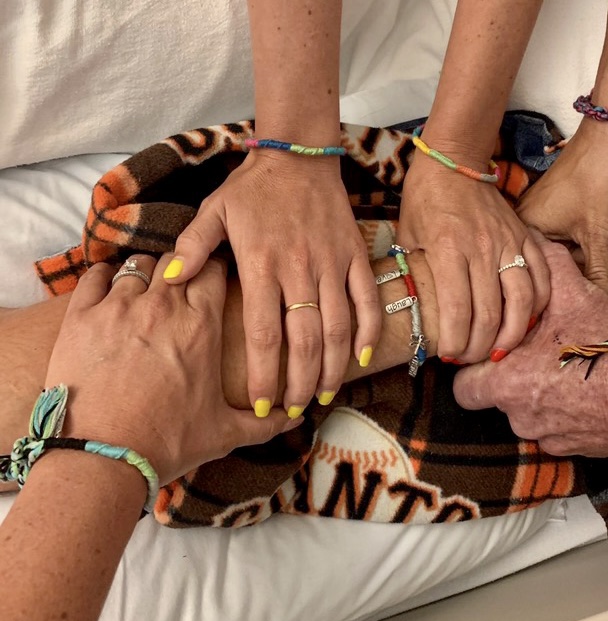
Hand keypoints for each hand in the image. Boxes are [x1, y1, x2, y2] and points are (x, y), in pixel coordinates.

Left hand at [45, 254, 299, 484]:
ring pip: (138, 265)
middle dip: (184, 269)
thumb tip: (297, 419)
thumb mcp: (224, 434)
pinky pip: (94, 276)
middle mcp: (162, 306)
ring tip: (147, 291)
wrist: (102, 460)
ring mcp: (118, 308)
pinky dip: (103, 276)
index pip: (215, 271)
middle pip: (177, 261)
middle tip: (184, 285)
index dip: (217, 271)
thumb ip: (265, 423)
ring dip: (146, 275)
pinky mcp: (81, 317)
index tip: (216, 280)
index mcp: (201, 326)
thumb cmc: (167, 443)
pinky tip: (109, 287)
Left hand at [164, 152, 379, 416]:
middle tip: (296, 410)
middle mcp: (300, 271)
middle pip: (305, 342)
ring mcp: (333, 265)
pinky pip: (368, 301)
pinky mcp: (355, 257)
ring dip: (334, 368)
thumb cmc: (252, 190)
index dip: (264, 376)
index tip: (260, 405)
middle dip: (301, 384)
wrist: (298, 157)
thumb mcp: (214, 210)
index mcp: (262, 266)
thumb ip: (193, 246)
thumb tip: (170, 278)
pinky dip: (369, 332)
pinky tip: (362, 360)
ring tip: (325, 396)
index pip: (264, 335)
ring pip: (339, 329)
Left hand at [399, 149, 549, 362]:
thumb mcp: (407, 236)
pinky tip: (526, 320)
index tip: (447, 356)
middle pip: (489, 313)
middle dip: (479, 347)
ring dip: (512, 333)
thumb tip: (417, 309)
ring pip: (521, 300)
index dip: (455, 342)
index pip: (457, 310)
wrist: (454, 160)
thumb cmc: (424, 198)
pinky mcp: (525, 236)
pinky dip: (537, 304)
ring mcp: (508, 242)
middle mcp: (481, 249)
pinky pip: (541, 277)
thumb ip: (415, 272)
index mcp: (448, 250)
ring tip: (499, 350)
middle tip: (470, 359)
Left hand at [453, 232, 607, 456]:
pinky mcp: (569, 450)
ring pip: (524, 414)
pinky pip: (551, 430)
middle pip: (494, 399)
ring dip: (537, 394)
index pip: (463, 385)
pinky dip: (562, 413)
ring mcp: (544, 437)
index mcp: (506, 383)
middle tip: (535, 355)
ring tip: (565, 368)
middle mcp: (518, 416)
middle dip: (508, 379)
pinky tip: (584, 392)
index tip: (493, 352)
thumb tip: (529, 237)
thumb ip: (546, 265)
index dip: (475, 367)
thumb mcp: (578, 295)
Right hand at [516, 119, 607, 297]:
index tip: (599, 289)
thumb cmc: (598, 181)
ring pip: (576, 242)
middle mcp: (528, 223)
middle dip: (601, 258)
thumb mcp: (600, 235)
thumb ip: (597, 275)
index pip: (546, 272)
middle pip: (562, 258)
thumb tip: (598, 308)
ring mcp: (546, 211)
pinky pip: (580, 227)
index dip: (576, 282)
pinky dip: (604, 230)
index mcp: (526, 231)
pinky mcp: (562, 203)